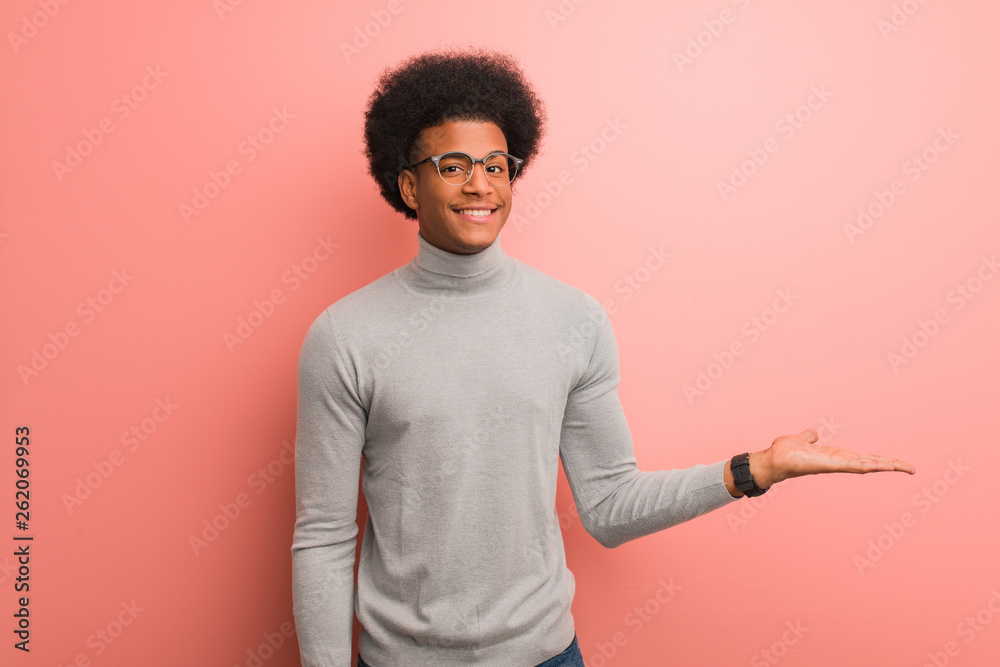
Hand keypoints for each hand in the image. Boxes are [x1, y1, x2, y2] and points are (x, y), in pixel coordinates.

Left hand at [725, 429, 916, 496]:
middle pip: (871, 463)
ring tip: (905, 467)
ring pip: (867, 465)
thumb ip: (809, 438)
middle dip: (891, 465)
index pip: (863, 458)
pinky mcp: (830, 465)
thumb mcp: (803, 440)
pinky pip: (853, 465)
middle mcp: (839, 462)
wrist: (774, 459)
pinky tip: (882, 465)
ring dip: (886, 466)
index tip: (897, 463)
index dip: (880, 460)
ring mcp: (836, 464)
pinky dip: (868, 465)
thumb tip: (813, 434)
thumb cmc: (787, 452)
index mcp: (836, 456)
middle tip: (911, 468)